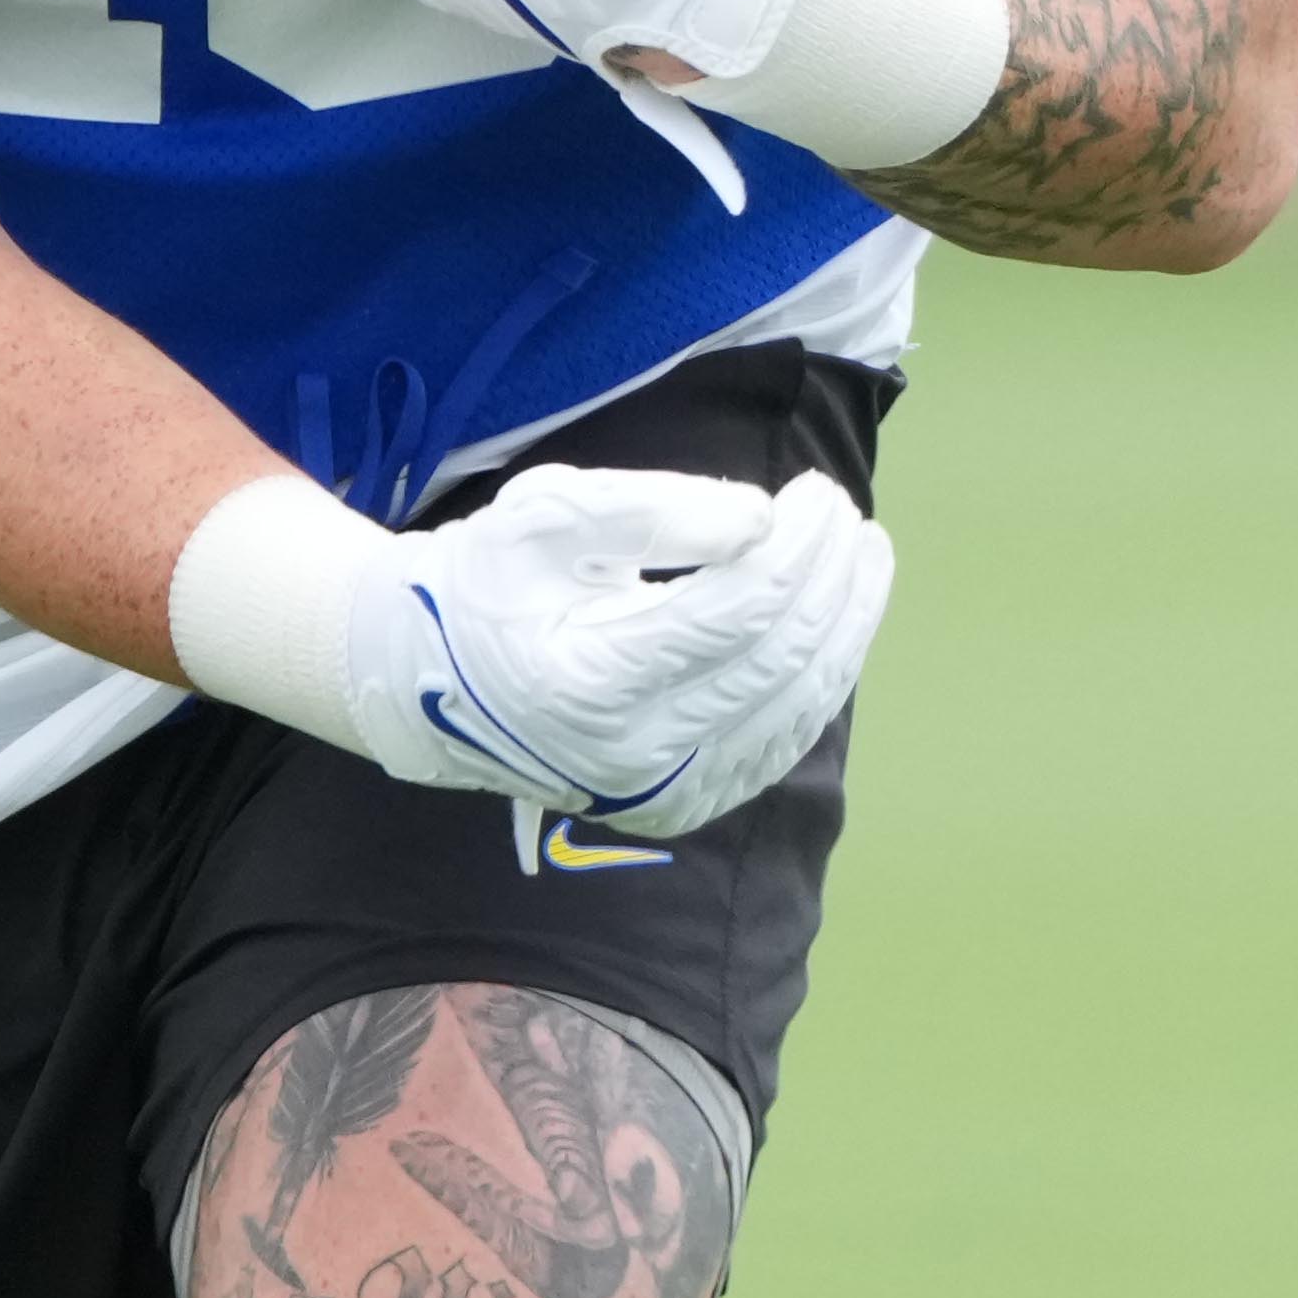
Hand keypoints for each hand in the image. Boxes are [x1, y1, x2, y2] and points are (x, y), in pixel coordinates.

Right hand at [166, 458, 889, 840]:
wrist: (433, 684)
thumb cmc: (489, 580)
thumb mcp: (550, 514)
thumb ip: (657, 510)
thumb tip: (763, 522)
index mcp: (591, 678)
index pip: (737, 613)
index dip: (797, 548)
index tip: (818, 492)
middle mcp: (633, 753)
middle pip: (777, 659)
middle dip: (830, 578)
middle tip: (845, 512)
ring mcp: (662, 791)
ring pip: (795, 708)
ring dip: (846, 626)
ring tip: (864, 557)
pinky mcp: (683, 805)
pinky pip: (778, 744)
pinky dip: (820, 682)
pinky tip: (837, 626)